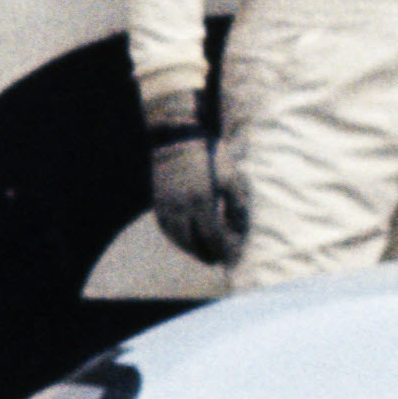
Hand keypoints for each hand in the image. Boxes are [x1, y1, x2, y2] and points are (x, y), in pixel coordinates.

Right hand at [145, 109, 239, 266]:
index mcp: (201, 202)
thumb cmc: (208, 154)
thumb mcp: (230, 175)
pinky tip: (183, 239)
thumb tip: (239, 224)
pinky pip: (165, 227)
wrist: (177, 138)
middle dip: (205, 253)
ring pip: (177, 237)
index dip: (221, 249)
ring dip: (190, 249)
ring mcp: (167, 205)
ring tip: (201, 253)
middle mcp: (182, 208)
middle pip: (192, 241)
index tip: (229, 257)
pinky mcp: (158, 201)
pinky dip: (175, 238)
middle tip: (215, 260)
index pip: (211, 236)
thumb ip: (236, 202)